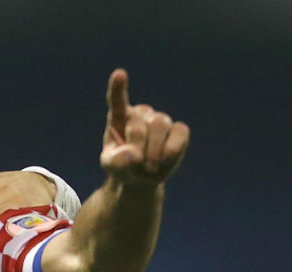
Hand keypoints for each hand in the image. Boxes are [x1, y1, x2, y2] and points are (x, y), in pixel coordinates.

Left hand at [101, 69, 188, 185]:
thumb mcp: (111, 166)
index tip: (119, 74)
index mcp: (118, 117)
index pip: (117, 99)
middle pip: (139, 123)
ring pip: (160, 124)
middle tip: (135, 164)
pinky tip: (164, 159)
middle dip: (136, 147)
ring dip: (153, 150)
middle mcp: (141, 113)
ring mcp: (160, 120)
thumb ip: (115, 161)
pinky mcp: (178, 130)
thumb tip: (132, 155)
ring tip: (148, 167)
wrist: (141, 177)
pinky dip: (172, 148)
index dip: (118, 87)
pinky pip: (179, 132)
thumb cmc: (123, 165)